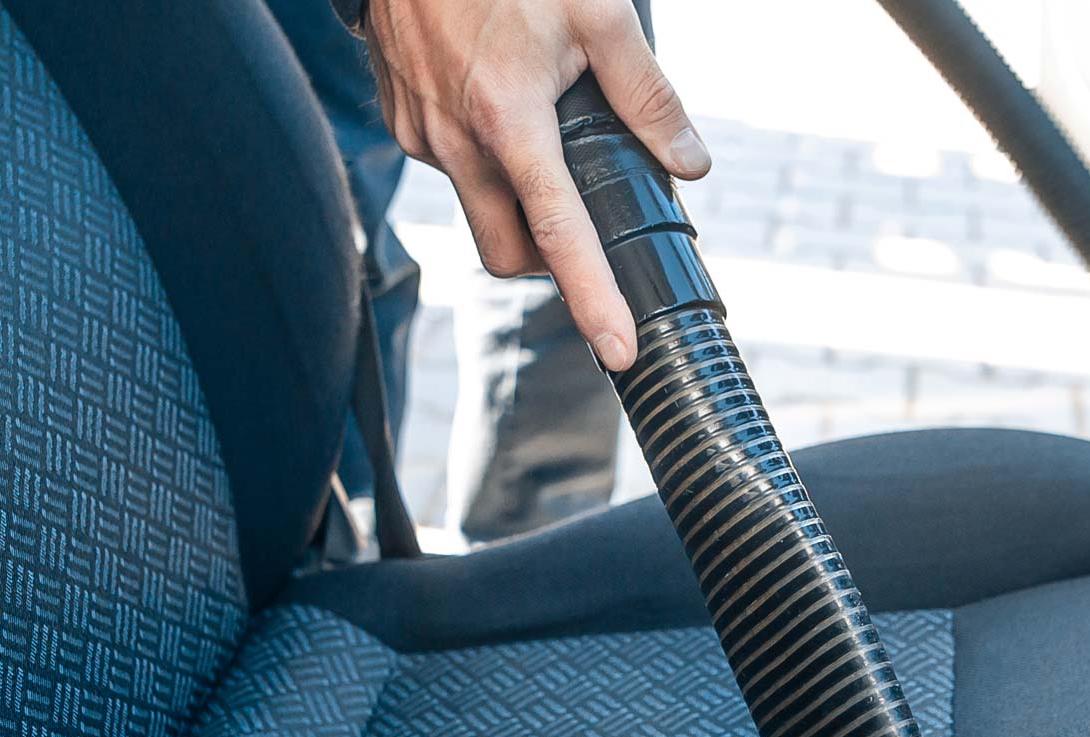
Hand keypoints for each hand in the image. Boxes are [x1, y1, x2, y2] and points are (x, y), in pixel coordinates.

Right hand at [364, 0, 709, 369]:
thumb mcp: (597, 12)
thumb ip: (647, 93)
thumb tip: (689, 162)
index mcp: (509, 118)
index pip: (559, 233)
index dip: (592, 299)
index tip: (618, 349)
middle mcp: (456, 140)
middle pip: (506, 252)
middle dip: (549, 263)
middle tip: (588, 232)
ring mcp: (419, 134)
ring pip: (476, 208)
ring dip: (516, 202)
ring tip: (544, 140)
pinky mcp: (400, 120)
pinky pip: (448, 167)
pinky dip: (482, 161)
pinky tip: (499, 105)